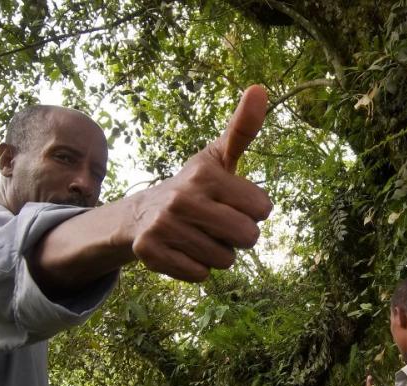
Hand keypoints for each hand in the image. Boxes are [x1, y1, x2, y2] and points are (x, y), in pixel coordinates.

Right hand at [128, 85, 271, 281]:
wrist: (142, 214)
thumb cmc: (196, 187)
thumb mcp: (219, 157)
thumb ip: (243, 128)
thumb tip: (261, 89)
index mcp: (206, 174)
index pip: (263, 208)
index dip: (254, 210)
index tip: (234, 203)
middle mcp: (183, 199)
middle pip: (248, 237)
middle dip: (240, 236)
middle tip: (219, 224)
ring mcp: (165, 227)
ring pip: (225, 260)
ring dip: (218, 253)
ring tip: (199, 235)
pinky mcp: (151, 253)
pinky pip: (201, 275)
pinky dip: (198, 268)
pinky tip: (184, 250)